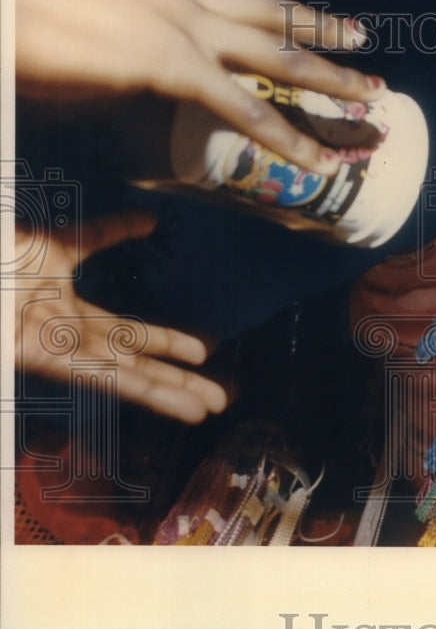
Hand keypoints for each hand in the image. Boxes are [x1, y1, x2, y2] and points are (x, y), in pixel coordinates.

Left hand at [13, 211, 227, 422]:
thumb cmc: (1, 257)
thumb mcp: (56, 240)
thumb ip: (105, 233)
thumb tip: (151, 219)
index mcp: (67, 312)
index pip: (129, 334)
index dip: (167, 343)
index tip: (205, 350)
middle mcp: (68, 338)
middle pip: (135, 365)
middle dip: (178, 380)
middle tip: (221, 397)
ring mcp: (56, 350)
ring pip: (124, 378)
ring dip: (170, 395)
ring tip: (210, 409)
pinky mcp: (42, 357)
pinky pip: (99, 375)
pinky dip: (140, 387)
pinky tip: (172, 401)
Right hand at [16, 0, 383, 174]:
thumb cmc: (23, 8)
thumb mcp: (84, 9)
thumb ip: (123, 25)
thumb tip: (132, 53)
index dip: (279, 7)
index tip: (314, 15)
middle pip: (273, 15)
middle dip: (323, 33)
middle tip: (365, 44)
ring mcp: (184, 29)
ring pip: (278, 58)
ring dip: (330, 81)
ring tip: (372, 99)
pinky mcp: (171, 66)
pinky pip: (245, 110)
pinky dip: (286, 138)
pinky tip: (316, 158)